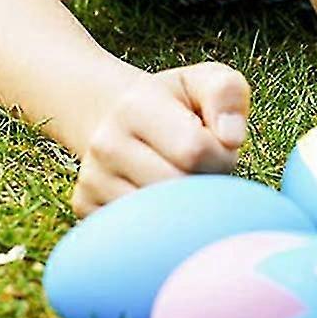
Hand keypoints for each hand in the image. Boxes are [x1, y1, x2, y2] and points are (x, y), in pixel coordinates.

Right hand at [71, 62, 250, 217]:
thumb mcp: (203, 82)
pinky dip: (160, 227)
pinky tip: (159, 201)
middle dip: (205, 185)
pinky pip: (139, 235)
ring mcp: (91, 180)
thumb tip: (230, 139)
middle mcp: (105, 144)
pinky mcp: (86, 209)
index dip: (220, 155)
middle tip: (200, 169)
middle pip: (178, 190)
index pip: (194, 151)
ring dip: (184, 210)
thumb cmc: (175, 106)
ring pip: (159, 220)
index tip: (216, 147)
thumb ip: (227, 93)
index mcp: (134, 106)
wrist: (116, 120)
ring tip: (180, 182)